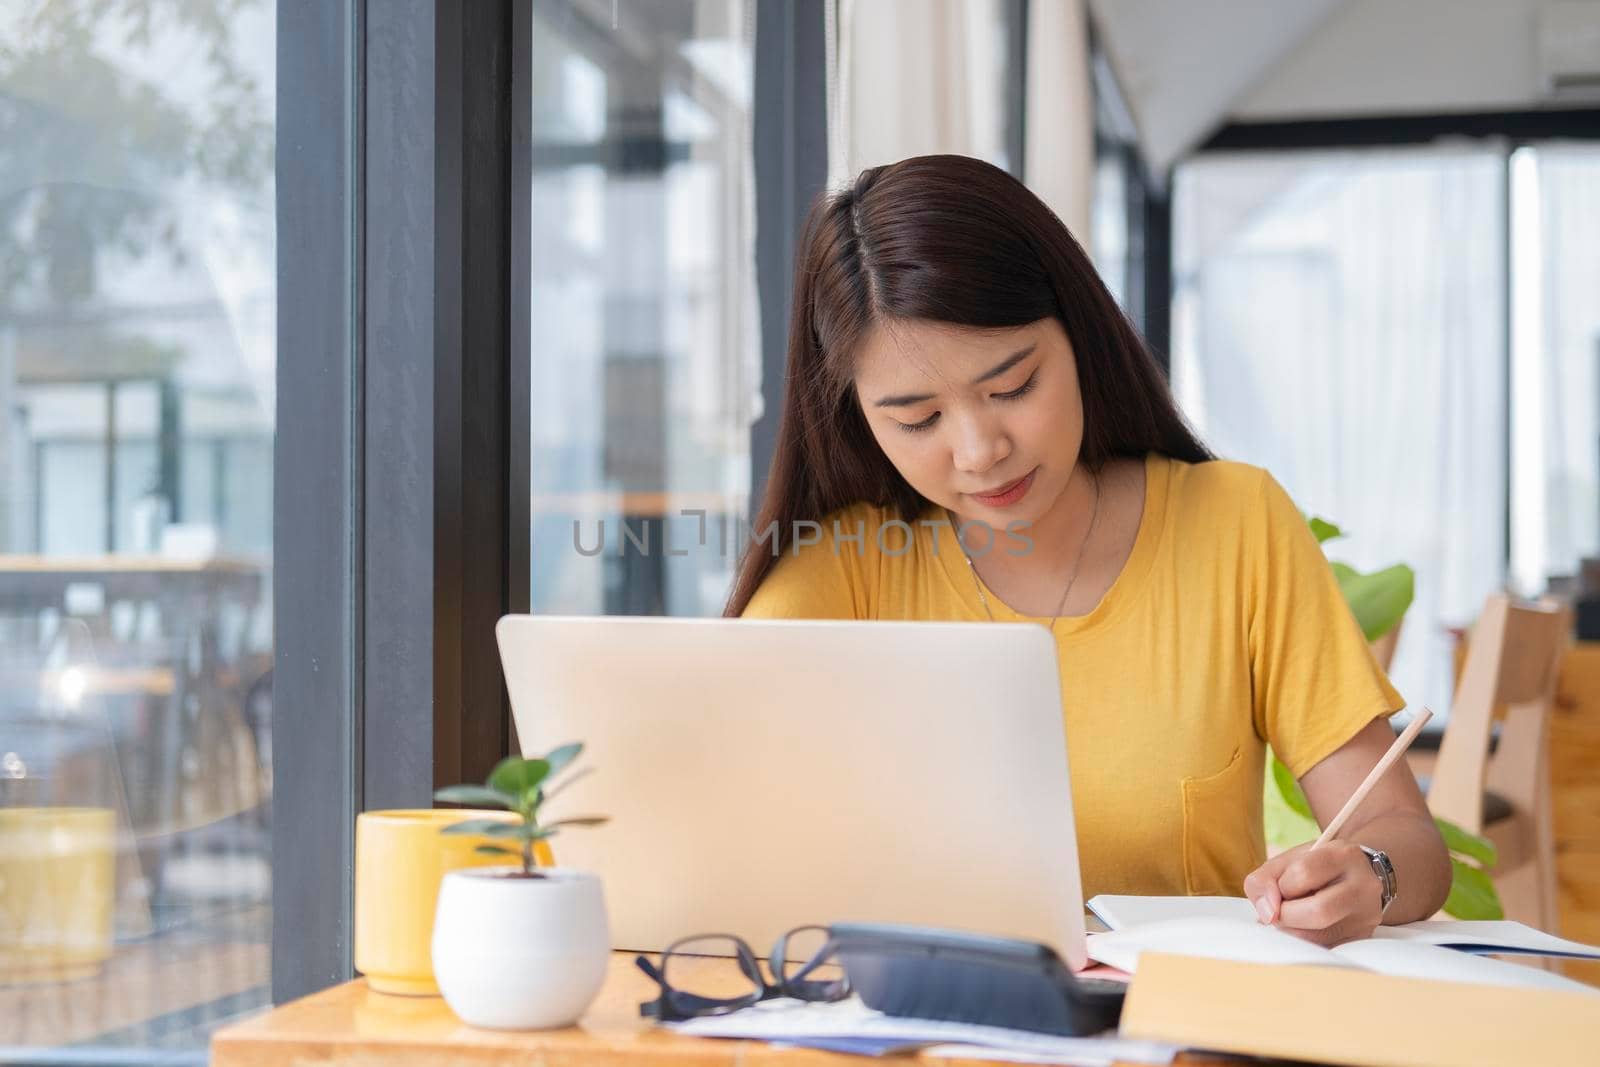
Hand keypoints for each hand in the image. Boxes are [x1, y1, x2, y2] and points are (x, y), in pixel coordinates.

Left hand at [1243, 841, 1383, 946]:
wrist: (1353, 876)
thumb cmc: (1314, 867)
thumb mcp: (1288, 860)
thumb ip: (1264, 880)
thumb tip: (1267, 914)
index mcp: (1344, 855)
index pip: (1303, 874)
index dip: (1281, 886)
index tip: (1279, 888)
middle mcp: (1364, 886)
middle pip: (1317, 911)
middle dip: (1286, 914)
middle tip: (1280, 909)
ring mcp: (1367, 915)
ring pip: (1319, 936)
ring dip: (1292, 929)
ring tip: (1292, 916)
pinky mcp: (1362, 937)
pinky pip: (1323, 947)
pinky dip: (1303, 940)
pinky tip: (1303, 926)